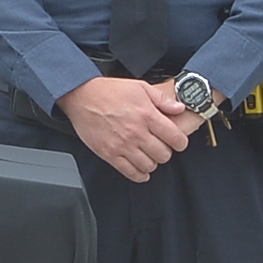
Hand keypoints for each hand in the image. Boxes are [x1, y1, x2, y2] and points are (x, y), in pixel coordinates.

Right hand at [56, 75, 191, 184]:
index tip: (178, 142)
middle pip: (164, 155)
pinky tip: (140, 169)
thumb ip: (162, 99)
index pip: (175, 138)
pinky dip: (139, 175)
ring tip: (148, 155)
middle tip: (160, 147)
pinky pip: (130, 172)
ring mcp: (122, 145)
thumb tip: (180, 108)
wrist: (81, 96)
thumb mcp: (140, 87)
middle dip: (165, 152)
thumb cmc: (109, 91)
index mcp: (147, 115)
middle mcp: (136, 132)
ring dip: (152, 163)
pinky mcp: (109, 154)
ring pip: (149, 166)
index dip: (180, 142)